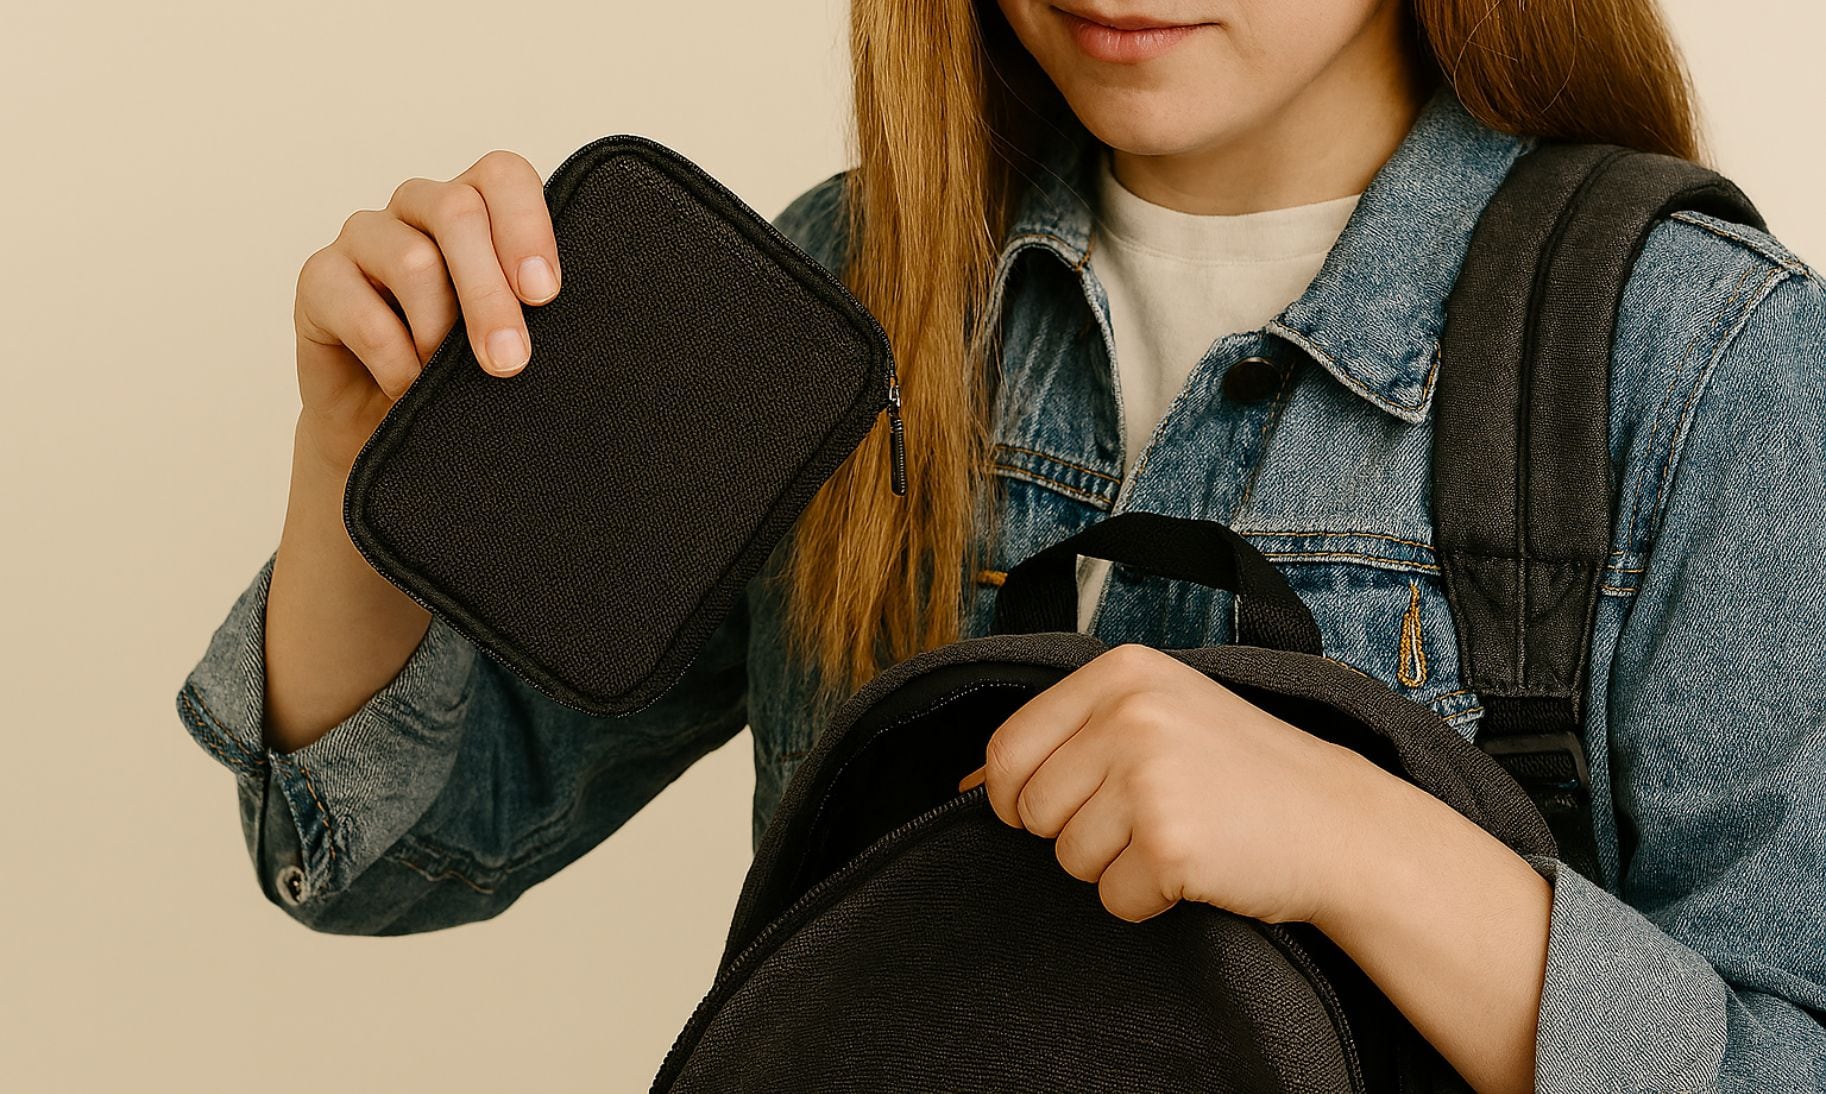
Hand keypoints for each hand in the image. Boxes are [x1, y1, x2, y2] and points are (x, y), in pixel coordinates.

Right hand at [292, 148, 561, 474]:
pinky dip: (394, 362)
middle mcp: (418, 208)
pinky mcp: (318, 276)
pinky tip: (406, 387)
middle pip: (457, 211)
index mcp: (477, 207)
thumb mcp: (507, 335)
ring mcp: (364, 236)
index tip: (546, 295)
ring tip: (445, 381)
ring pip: (413, 260)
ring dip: (438, 334)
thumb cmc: (461, 371)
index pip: (503, 175)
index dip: (527, 225)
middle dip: (490, 293)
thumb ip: (528, 308)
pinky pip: (361, 310)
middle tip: (510, 361)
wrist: (384, 422)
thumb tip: (555, 314)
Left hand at [957, 642, 1397, 925]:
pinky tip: (1197, 867)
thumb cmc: (1242, 772)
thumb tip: (962, 783)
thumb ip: (1064, 737)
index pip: (1006, 750)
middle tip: (1149, 818)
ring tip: (1179, 835)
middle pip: (1032, 811)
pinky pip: (1114, 898)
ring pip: (1068, 859)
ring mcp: (1149, 776)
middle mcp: (1129, 714)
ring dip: (1117, 866)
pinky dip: (1149, 900)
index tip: (1063, 805)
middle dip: (1078, 833)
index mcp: (1119, 673)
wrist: (1340, 822)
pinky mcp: (1170, 841)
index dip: (1017, 796)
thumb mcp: (1154, 717)